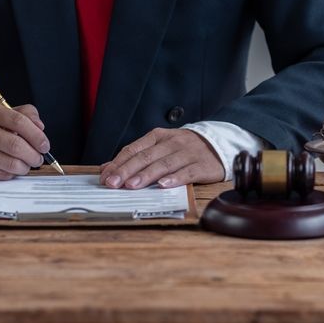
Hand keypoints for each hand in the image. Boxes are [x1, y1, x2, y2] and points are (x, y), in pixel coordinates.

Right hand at [0, 101, 49, 181]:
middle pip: (16, 145)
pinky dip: (11, 174)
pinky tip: (11, 169)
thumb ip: (21, 114)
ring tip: (26, 164)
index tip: (44, 144)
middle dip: (34, 155)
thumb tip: (40, 126)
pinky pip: (1, 175)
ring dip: (25, 167)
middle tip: (38, 158)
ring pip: (10, 163)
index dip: (36, 135)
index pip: (18, 121)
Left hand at [100, 128, 224, 189]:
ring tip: (132, 185)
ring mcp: (187, 153)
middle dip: (126, 170)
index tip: (105, 176)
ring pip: (163, 164)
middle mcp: (171, 143)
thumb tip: (107, 168)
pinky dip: (175, 178)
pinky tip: (164, 185)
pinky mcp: (202, 165)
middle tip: (113, 183)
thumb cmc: (182, 149)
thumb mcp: (158, 147)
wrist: (218, 144)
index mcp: (157, 137)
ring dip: (146, 175)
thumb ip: (134, 157)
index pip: (133, 149)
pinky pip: (187, 172)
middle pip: (145, 157)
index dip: (118, 163)